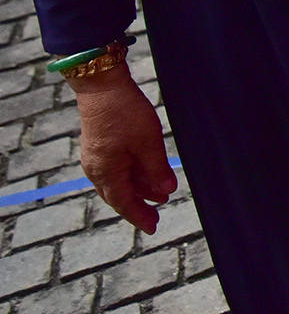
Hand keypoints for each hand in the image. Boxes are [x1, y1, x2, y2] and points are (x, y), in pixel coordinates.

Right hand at [72, 68, 175, 232]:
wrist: (102, 86)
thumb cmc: (125, 113)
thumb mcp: (148, 142)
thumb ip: (158, 168)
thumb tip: (168, 191)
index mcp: (106, 172)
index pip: (124, 203)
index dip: (140, 216)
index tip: (153, 227)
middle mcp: (96, 169)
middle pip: (119, 195)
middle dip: (139, 205)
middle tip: (157, 215)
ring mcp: (95, 158)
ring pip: (118, 182)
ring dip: (139, 189)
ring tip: (161, 194)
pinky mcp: (98, 146)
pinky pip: (115, 169)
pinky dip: (132, 175)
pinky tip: (147, 174)